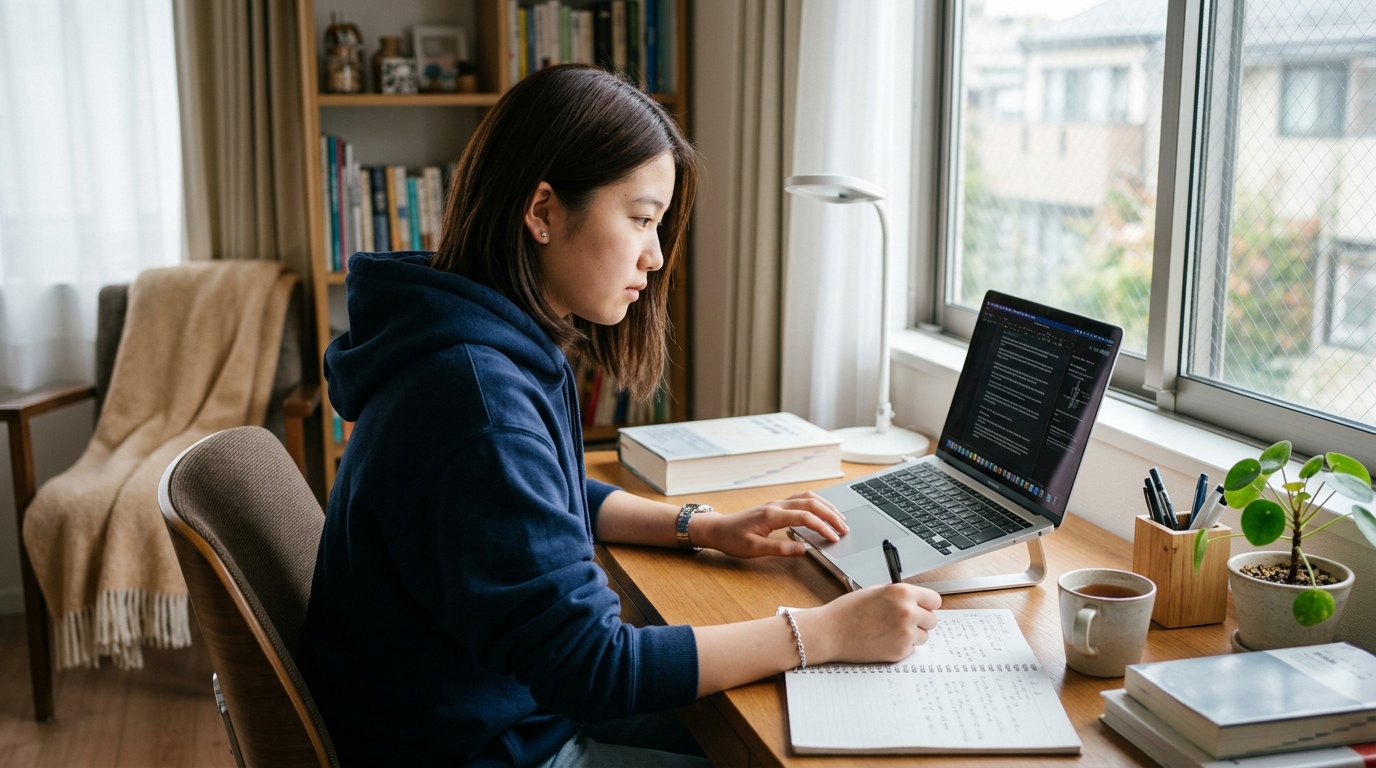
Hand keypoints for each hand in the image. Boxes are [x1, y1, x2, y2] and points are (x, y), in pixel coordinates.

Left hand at [689, 492, 848, 557]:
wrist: (718, 529)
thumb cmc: (733, 539)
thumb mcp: (754, 549)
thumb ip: (779, 549)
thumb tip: (803, 550)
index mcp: (772, 515)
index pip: (805, 517)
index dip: (822, 527)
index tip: (834, 538)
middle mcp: (777, 505)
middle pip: (811, 503)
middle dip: (830, 515)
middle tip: (845, 528)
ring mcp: (777, 503)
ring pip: (807, 498)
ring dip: (825, 506)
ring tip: (840, 518)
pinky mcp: (776, 506)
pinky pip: (801, 499)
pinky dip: (816, 503)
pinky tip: (822, 510)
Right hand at [794, 584, 941, 664]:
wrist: (830, 632)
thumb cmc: (848, 611)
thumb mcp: (876, 592)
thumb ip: (899, 595)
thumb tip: (916, 601)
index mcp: (902, 593)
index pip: (934, 600)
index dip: (926, 604)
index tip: (921, 608)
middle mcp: (908, 612)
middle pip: (932, 620)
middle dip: (920, 621)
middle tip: (901, 621)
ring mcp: (905, 633)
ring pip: (924, 636)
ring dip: (912, 635)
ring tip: (890, 631)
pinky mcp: (900, 651)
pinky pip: (911, 648)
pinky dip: (901, 646)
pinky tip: (884, 640)